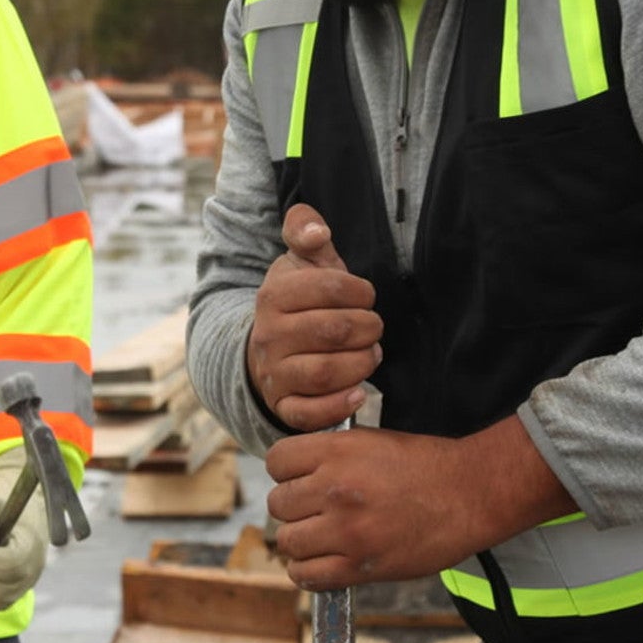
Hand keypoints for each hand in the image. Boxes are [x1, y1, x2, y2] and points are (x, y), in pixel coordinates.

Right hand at [248, 203, 382, 431]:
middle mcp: (268, 336)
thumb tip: (316, 231)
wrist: (267, 350)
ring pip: (324, 373)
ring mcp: (273, 374)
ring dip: (361, 364)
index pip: (329, 287)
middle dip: (368, 328)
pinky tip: (359, 393)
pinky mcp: (283, 406)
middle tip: (374, 327)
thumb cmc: (299, 302)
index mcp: (273, 295)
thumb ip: (304, 229)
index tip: (366, 296)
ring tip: (371, 355)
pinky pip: (308, 414)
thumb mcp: (300, 262)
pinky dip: (338, 406)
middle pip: (333, 331)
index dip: (360, 291)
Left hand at [266, 417, 575, 590]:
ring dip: (300, 540)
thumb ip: (330, 455)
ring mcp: (346, 531)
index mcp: (338, 452)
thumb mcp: (372, 442)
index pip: (277, 461)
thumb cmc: (425, 465)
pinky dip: (307, 572)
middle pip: (278, 504)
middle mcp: (335, 489)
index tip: (299, 478)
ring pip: (288, 541)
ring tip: (320, 537)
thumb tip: (295, 472)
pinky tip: (321, 562)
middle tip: (314, 510)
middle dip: (293, 507)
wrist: (470, 495)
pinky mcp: (360, 566)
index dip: (286, 470)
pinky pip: (307, 575)